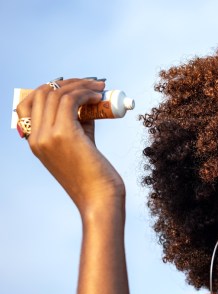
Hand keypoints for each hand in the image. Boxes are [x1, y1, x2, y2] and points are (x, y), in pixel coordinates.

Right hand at [15, 78, 124, 213]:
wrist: (100, 199)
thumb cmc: (95, 176)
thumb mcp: (81, 144)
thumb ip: (78, 123)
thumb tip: (87, 101)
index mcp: (35, 142)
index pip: (28, 103)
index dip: (50, 89)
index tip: (74, 86)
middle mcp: (36, 138)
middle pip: (43, 93)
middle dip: (69, 83)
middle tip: (92, 82)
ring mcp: (47, 136)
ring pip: (57, 94)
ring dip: (81, 85)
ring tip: (100, 87)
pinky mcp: (64, 134)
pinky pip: (71, 100)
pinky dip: (85, 93)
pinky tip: (99, 96)